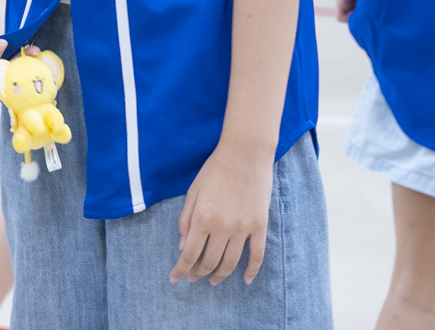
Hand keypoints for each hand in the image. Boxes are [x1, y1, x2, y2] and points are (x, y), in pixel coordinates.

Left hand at [170, 144, 273, 284]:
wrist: (245, 154)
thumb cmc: (215, 169)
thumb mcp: (193, 192)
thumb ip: (186, 220)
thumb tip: (183, 246)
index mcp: (203, 218)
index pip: (190, 254)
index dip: (181, 270)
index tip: (174, 279)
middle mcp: (223, 227)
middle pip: (210, 261)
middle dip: (199, 273)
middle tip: (194, 278)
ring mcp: (243, 228)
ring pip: (231, 262)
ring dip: (220, 275)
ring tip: (213, 281)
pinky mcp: (260, 226)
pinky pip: (257, 255)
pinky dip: (251, 270)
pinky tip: (245, 280)